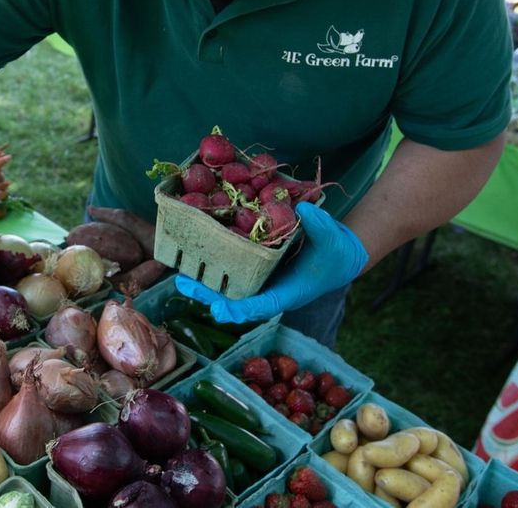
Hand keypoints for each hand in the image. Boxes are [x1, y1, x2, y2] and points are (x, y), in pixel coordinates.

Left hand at [175, 202, 367, 322]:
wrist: (337, 251)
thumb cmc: (336, 251)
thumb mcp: (333, 238)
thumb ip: (320, 225)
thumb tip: (303, 208)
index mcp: (288, 292)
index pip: (262, 305)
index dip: (241, 309)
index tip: (221, 309)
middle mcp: (269, 290)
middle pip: (237, 300)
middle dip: (211, 297)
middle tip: (186, 287)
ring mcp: (261, 280)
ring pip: (230, 288)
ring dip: (206, 285)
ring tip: (181, 277)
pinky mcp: (256, 268)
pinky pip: (233, 271)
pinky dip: (216, 267)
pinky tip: (195, 258)